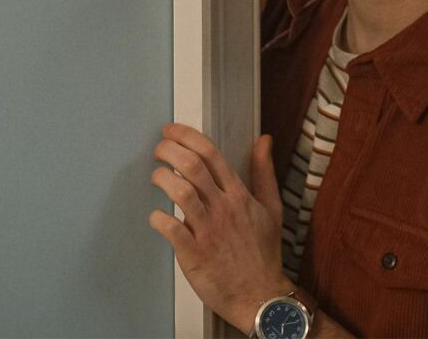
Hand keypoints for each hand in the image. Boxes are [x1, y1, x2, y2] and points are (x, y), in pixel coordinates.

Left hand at [149, 123, 294, 332]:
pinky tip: (156, 216)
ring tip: (155, 177)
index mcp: (239, 195)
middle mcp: (223, 208)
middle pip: (192, 166)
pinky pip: (172, 229)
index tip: (170, 131)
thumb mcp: (272, 207)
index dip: (187, 136)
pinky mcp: (194, 253)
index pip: (211, 154)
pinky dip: (159, 219)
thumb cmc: (263, 252)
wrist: (260, 295)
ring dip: (162, 178)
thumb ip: (264, 172)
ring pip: (181, 192)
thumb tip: (264, 139)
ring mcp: (208, 231)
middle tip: (158, 150)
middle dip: (169, 150)